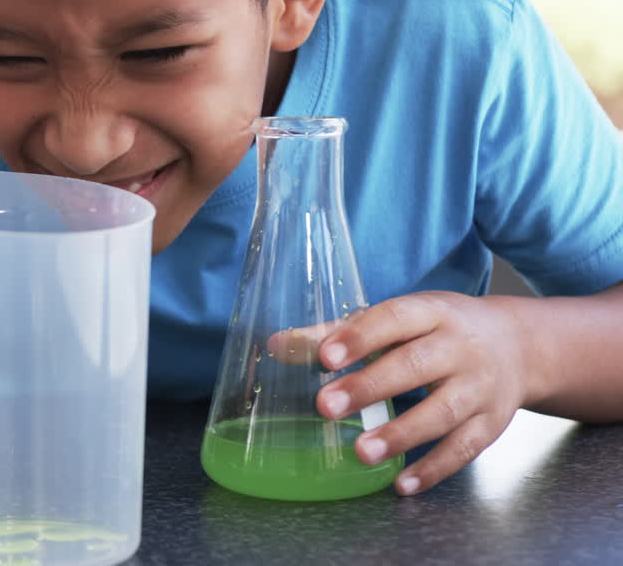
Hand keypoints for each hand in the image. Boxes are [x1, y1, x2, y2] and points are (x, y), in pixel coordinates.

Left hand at [313, 291, 527, 494]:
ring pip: (443, 412)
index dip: (359, 337)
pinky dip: (434, 469)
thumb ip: (336, 333)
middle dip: (370, 387)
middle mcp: (461, 347)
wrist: (520, 346)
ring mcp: (481, 387)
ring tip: (362, 452)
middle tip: (325, 408)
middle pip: (416, 366)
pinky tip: (402, 484)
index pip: (394, 319)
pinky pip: (465, 449)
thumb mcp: (396, 320)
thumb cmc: (438, 330)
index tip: (325, 357)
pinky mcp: (493, 423)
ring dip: (401, 434)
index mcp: (432, 311)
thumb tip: (276, 346)